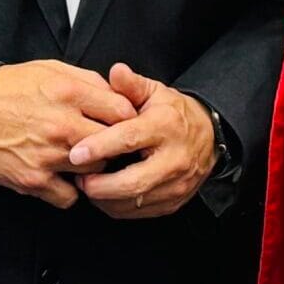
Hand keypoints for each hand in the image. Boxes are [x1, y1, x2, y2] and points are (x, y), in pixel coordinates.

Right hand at [0, 60, 138, 208]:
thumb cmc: (6, 88)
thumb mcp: (48, 69)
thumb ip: (86, 80)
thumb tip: (116, 94)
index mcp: (69, 92)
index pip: (122, 111)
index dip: (127, 119)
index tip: (123, 124)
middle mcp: (62, 124)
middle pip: (114, 144)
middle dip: (113, 145)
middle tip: (106, 146)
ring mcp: (48, 155)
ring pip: (95, 172)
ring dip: (91, 168)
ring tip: (79, 159)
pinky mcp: (32, 179)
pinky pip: (69, 197)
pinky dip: (68, 190)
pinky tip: (60, 177)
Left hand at [69, 62, 216, 219]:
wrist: (208, 136)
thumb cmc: (172, 112)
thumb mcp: (154, 92)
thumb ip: (131, 85)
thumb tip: (115, 71)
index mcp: (165, 126)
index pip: (129, 139)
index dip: (100, 146)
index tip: (75, 152)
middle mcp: (174, 158)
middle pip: (133, 181)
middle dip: (100, 185)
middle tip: (78, 178)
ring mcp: (176, 184)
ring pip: (135, 201)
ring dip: (105, 199)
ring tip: (87, 185)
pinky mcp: (174, 202)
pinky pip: (141, 212)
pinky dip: (118, 208)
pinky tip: (104, 196)